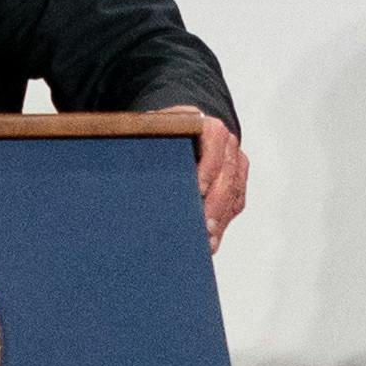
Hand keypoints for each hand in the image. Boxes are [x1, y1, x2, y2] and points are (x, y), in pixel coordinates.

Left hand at [160, 106, 246, 251]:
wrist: (186, 132)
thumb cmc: (167, 133)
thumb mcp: (157, 130)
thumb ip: (150, 140)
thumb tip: (128, 162)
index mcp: (208, 125)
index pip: (215, 142)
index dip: (208, 167)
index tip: (198, 190)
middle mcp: (227, 143)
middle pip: (227, 174)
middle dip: (215, 204)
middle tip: (203, 226)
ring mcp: (235, 162)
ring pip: (233, 192)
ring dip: (220, 218)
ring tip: (206, 240)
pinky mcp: (238, 180)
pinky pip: (235, 203)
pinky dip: (223, 222)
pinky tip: (211, 239)